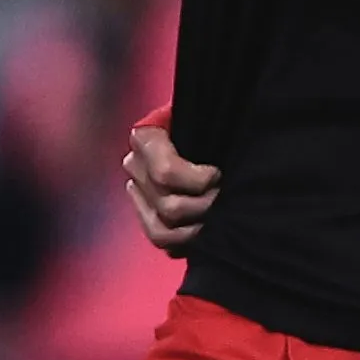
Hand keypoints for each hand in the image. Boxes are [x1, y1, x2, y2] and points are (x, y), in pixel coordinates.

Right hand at [120, 115, 220, 254]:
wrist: (210, 130)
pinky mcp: (147, 216)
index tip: (217, 173)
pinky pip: (162, 243)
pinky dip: (187, 243)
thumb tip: (218, 166)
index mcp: (145, 138)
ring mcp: (138, 194)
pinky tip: (205, 229)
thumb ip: (210, 128)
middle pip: (169, 207)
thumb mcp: (211, 116)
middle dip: (205, 206)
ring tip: (217, 215)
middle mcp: (134, 166)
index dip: (198, 180)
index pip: (165, 173)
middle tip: (225, 196)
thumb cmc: (213, 122)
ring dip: (196, 229)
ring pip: (162, 231)